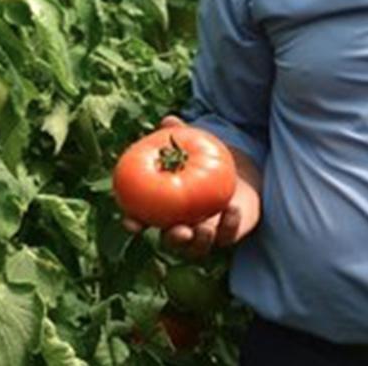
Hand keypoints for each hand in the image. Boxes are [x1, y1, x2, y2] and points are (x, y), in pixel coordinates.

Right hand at [122, 115, 262, 258]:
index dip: (134, 224)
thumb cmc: (204, 159)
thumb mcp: (194, 145)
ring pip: (198, 248)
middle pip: (172, 241)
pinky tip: (232, 209)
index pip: (143, 221)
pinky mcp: (228, 233)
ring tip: (204, 228)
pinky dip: (230, 224)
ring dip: (200, 241)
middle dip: (173, 240)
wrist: (237, 173)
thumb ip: (180, 135)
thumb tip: (169, 119)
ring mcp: (205, 234)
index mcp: (164, 210)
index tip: (130, 223)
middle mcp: (182, 227)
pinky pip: (229, 235)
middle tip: (178, 231)